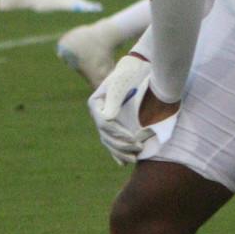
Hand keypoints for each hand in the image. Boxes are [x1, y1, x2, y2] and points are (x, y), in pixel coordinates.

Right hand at [88, 51, 159, 165]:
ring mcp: (104, 120)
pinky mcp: (113, 124)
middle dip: (121, 145)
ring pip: (109, 141)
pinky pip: (112, 142)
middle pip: (106, 135)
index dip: (118, 133)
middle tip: (138, 148)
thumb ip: (114, 98)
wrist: (136, 70)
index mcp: (96, 103)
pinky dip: (117, 153)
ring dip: (120, 152)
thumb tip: (107, 119)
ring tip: (134, 159)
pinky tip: (123, 163)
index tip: (133, 138)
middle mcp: (98, 113)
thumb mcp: (121, 83)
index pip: (105, 123)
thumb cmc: (130, 74)